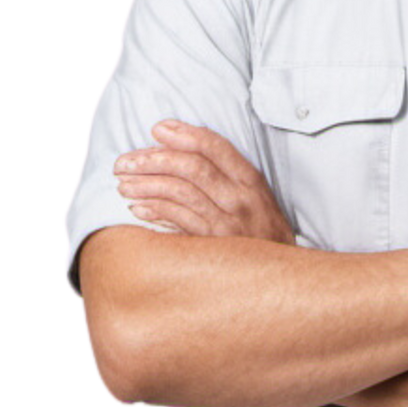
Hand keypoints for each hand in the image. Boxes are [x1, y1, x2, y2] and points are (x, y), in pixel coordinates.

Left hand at [114, 123, 296, 244]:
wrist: (283, 278)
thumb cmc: (262, 234)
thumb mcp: (255, 198)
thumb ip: (227, 175)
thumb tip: (178, 153)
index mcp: (250, 181)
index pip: (215, 146)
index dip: (183, 134)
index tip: (157, 129)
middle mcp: (240, 199)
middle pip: (191, 167)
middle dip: (153, 160)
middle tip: (125, 163)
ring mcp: (228, 224)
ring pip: (180, 192)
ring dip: (146, 185)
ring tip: (123, 184)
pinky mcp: (215, 246)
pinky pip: (179, 222)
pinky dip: (155, 212)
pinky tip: (138, 208)